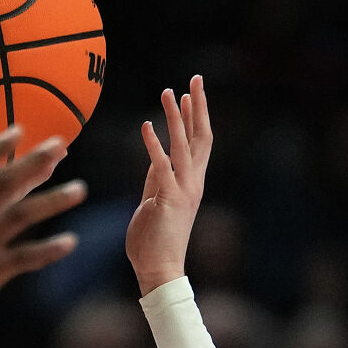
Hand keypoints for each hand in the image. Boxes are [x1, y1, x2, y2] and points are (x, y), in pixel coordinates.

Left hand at [126, 75, 212, 294]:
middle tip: (195, 78)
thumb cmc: (154, 240)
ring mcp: (183, 189)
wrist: (159, 268)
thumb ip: (157, 178)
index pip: (199, 142)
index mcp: (192, 181)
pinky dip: (154, 145)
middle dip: (198, 106)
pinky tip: (146, 125)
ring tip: (169, 92)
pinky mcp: (168, 198)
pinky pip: (161, 166)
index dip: (197, 115)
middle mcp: (193, 182)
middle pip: (201, 136)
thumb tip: (156, 157)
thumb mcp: (155, 200)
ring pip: (183, 145)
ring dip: (176, 117)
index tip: (192, 92)